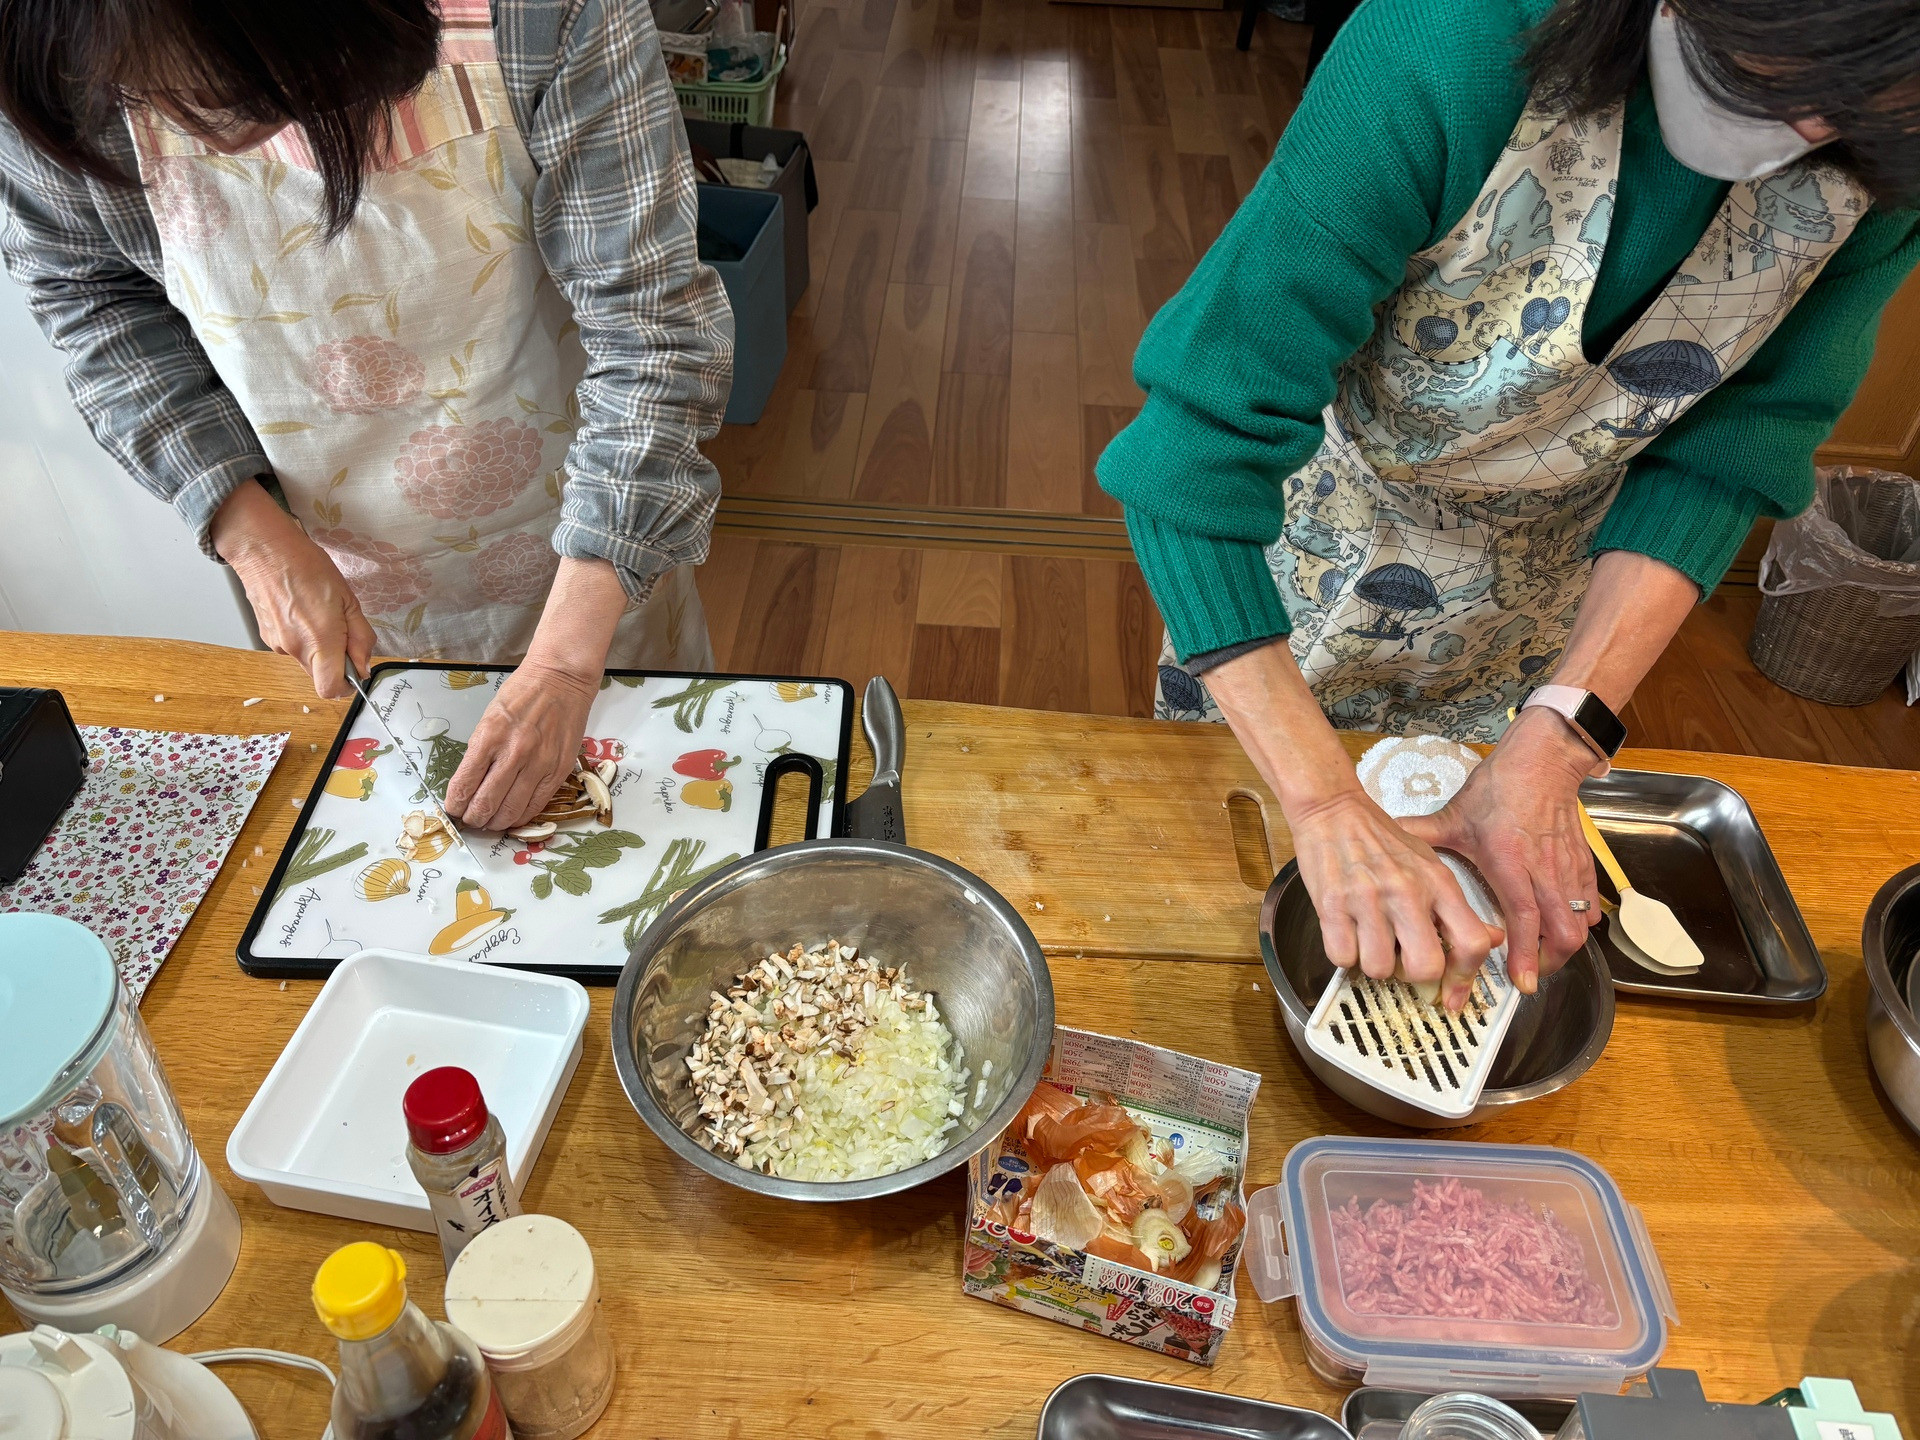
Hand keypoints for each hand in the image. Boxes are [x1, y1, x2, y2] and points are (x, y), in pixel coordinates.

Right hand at [212, 478, 373, 698]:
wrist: (263, 549)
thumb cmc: (308, 566)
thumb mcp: (348, 600)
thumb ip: (360, 637)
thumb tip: (363, 666)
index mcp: (319, 640)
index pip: (331, 689)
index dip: (347, 685)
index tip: (355, 668)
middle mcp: (294, 648)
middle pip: (320, 675)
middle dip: (335, 662)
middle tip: (341, 629)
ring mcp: (277, 644)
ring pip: (306, 661)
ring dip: (319, 648)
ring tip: (318, 613)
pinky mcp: (266, 637)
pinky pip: (292, 647)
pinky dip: (302, 637)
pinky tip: (301, 610)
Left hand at [443, 554, 629, 830]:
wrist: (561, 680)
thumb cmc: (520, 694)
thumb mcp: (488, 718)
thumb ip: (480, 752)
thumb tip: (470, 786)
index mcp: (489, 737)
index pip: (464, 785)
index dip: (455, 805)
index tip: (453, 810)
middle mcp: (513, 754)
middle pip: (486, 804)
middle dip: (473, 819)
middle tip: (471, 820)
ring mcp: (539, 764)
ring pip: (511, 811)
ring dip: (496, 823)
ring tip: (490, 822)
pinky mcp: (558, 770)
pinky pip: (537, 805)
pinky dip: (522, 817)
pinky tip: (514, 816)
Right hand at [1288, 785, 1506, 1008]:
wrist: (1333, 810)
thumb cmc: (1382, 839)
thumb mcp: (1430, 864)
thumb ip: (1457, 906)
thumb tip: (1491, 939)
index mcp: (1438, 883)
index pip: (1471, 942)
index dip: (1464, 976)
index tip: (1452, 992)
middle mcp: (1407, 892)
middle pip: (1425, 967)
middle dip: (1411, 975)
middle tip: (1400, 959)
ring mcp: (1368, 899)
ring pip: (1379, 968)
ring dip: (1372, 963)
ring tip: (1368, 939)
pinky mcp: (1332, 904)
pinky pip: (1341, 957)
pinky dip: (1343, 953)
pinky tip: (1346, 932)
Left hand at [1399, 706, 1603, 992]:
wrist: (1543, 760)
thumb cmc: (1499, 789)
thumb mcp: (1455, 816)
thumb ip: (1422, 834)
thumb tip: (1387, 839)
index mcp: (1510, 864)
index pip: (1525, 920)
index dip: (1525, 955)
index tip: (1520, 983)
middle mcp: (1543, 872)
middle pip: (1562, 934)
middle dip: (1547, 963)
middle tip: (1527, 976)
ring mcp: (1566, 869)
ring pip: (1580, 923)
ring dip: (1563, 947)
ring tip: (1541, 958)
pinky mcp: (1581, 862)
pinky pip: (1590, 903)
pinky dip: (1581, 921)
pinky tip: (1565, 927)